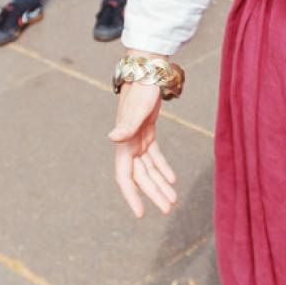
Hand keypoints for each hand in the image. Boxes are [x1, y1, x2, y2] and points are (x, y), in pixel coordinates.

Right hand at [109, 81, 177, 217]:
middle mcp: (128, 144)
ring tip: (172, 201)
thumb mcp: (137, 107)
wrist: (147, 70)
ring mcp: (137, 139)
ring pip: (149, 169)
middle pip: (141, 177)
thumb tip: (113, 138)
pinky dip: (163, 168)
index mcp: (124, 143)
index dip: (132, 196)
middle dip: (153, 194)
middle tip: (168, 210)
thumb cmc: (142, 89)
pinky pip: (155, 156)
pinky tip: (172, 180)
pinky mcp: (147, 132)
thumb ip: (126, 125)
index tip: (141, 214)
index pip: (126, 177)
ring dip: (160, 184)